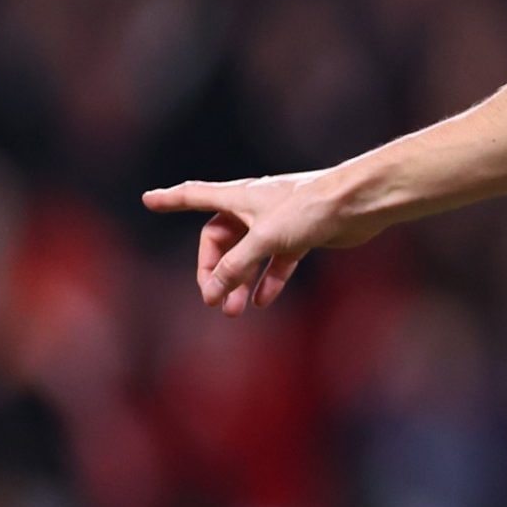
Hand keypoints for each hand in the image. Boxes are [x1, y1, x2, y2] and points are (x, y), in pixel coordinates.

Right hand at [140, 170, 372, 315]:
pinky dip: (268, 279)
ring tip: (233, 310)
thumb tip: (214, 290)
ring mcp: (278, 222)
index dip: (170, 199)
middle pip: (220, 239)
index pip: (194, 196)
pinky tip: (263, 301)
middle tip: (212, 299)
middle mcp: (255, 207)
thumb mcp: (264, 238)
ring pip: (249, 255)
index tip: (148, 199)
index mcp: (238, 196)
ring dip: (240, 281)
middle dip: (215, 270)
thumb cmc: (309, 208)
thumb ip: (236, 265)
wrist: (358, 203)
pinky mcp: (301, 235)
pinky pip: (276, 261)